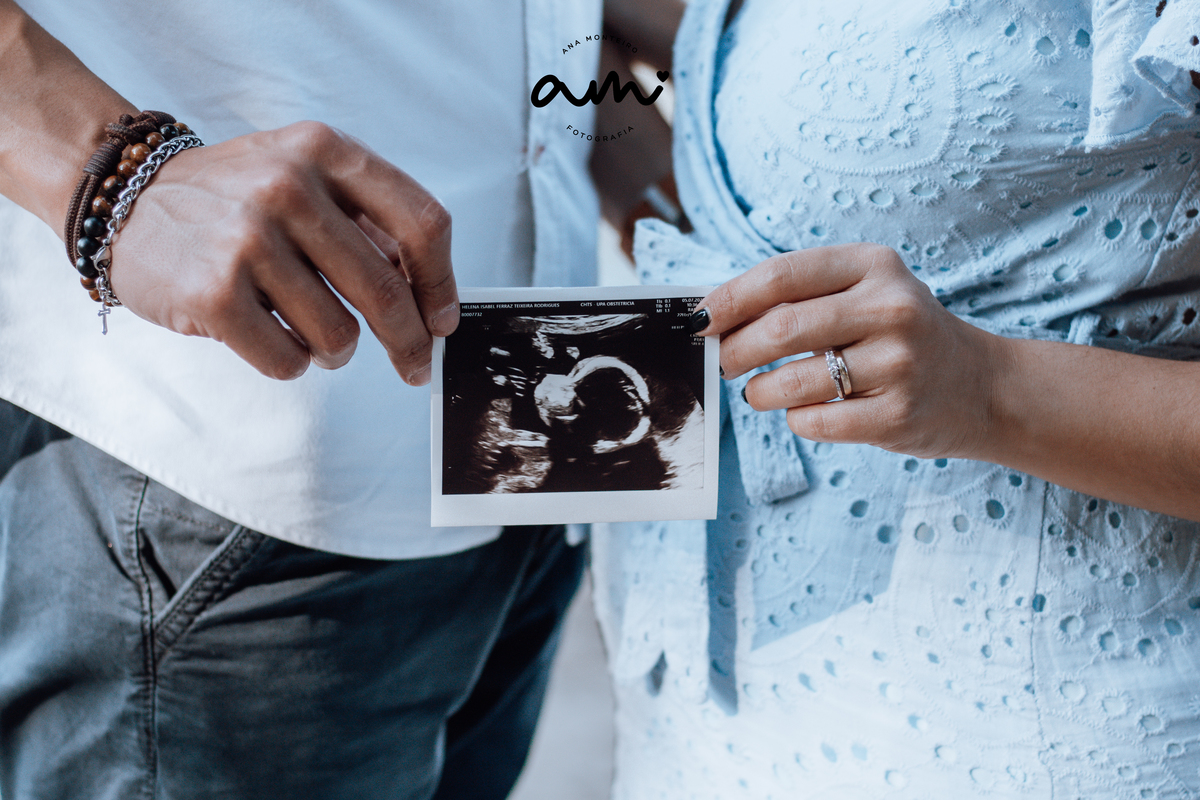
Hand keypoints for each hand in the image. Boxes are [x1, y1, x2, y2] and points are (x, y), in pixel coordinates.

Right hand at [108, 121, 457, 384]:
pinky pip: (288, 359)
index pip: (421, 222)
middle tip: (415, 366)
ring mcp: (248, 239)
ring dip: (336, 351)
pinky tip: (272, 335)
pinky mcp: (213, 293)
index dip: (442, 283)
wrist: (125, 199)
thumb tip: (429, 294)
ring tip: (313, 333)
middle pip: (386, 290)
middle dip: (409, 342)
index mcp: (325, 151)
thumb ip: (367, 219)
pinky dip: (291, 361)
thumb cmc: (233, 196)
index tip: (443, 320)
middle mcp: (288, 187)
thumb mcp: (304, 174)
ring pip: (338, 335)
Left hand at [692, 244, 1006, 458]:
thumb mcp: (864, 292)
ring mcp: (899, 363)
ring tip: (761, 391)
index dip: (729, 300)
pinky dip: (796, 419)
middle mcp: (891, 308)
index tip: (697, 321)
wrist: (982, 387)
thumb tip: (711, 315)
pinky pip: (814, 421)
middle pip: (780, 329)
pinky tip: (808, 411)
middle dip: (734, 351)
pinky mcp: (898, 415)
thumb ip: (798, 297)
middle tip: (721, 363)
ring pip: (791, 381)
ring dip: (760, 392)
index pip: (781, 276)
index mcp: (873, 266)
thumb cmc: (899, 335)